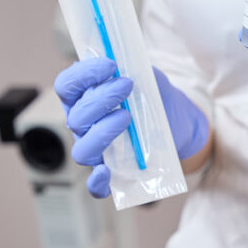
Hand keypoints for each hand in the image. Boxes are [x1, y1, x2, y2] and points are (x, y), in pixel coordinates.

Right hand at [54, 58, 207, 197]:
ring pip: (82, 151)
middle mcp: (84, 126)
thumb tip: (121, 60)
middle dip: (100, 99)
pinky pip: (96, 186)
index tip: (110, 65)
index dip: (82, 74)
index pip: (66, 86)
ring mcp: (97, 151)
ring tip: (126, 117)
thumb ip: (133, 67)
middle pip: (75, 117)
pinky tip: (107, 171)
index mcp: (84, 98)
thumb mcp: (147, 76)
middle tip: (127, 86)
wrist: (181, 124)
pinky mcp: (114, 173)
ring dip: (101, 132)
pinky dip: (97, 181)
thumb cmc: (156, 98)